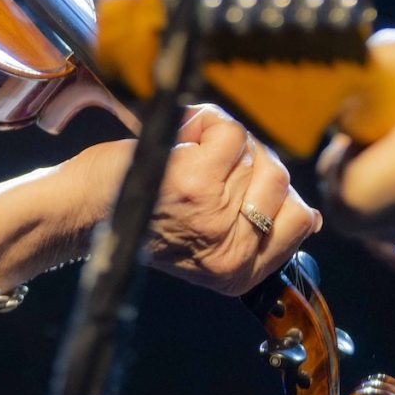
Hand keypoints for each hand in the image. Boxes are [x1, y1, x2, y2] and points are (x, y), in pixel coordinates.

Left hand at [69, 105, 321, 295]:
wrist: (80, 212)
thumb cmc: (141, 218)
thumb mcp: (206, 245)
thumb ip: (258, 233)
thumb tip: (314, 217)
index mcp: (239, 272)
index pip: (301, 221)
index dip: (275, 192)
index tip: (239, 186)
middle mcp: (232, 250)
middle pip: (280, 177)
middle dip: (247, 159)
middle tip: (205, 166)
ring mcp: (215, 214)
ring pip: (254, 149)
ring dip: (222, 139)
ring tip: (187, 156)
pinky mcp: (195, 180)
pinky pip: (229, 131)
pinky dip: (203, 121)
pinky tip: (177, 140)